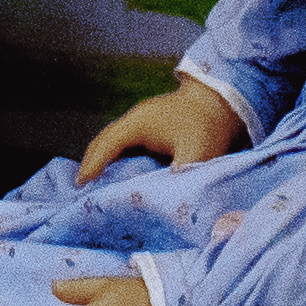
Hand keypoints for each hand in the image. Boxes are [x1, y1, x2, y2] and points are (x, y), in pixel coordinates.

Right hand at [71, 82, 246, 182]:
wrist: (225, 100)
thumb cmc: (209, 125)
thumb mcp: (196, 155)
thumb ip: (179, 180)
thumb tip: (163, 204)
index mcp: (139, 124)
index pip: (106, 146)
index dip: (92, 167)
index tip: (80, 189)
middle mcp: (135, 121)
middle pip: (103, 145)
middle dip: (92, 168)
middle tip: (83, 195)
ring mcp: (142, 123)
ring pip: (113, 146)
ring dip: (104, 165)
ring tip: (97, 191)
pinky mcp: (151, 130)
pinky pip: (125, 147)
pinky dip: (117, 162)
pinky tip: (120, 180)